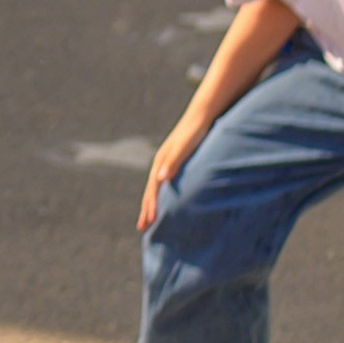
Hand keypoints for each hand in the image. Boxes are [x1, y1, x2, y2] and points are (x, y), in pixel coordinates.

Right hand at [136, 112, 204, 233]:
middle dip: (146, 209)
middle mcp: (161, 163)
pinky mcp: (176, 161)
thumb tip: (160, 179)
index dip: (150, 206)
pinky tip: (167, 199)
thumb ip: (173, 162)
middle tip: (142, 228)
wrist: (202, 114)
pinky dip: (162, 195)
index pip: (153, 189)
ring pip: (156, 187)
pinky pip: (165, 183)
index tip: (148, 223)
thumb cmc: (194, 131)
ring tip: (149, 218)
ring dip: (151, 203)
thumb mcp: (184, 147)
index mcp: (161, 162)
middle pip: (150, 190)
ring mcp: (167, 162)